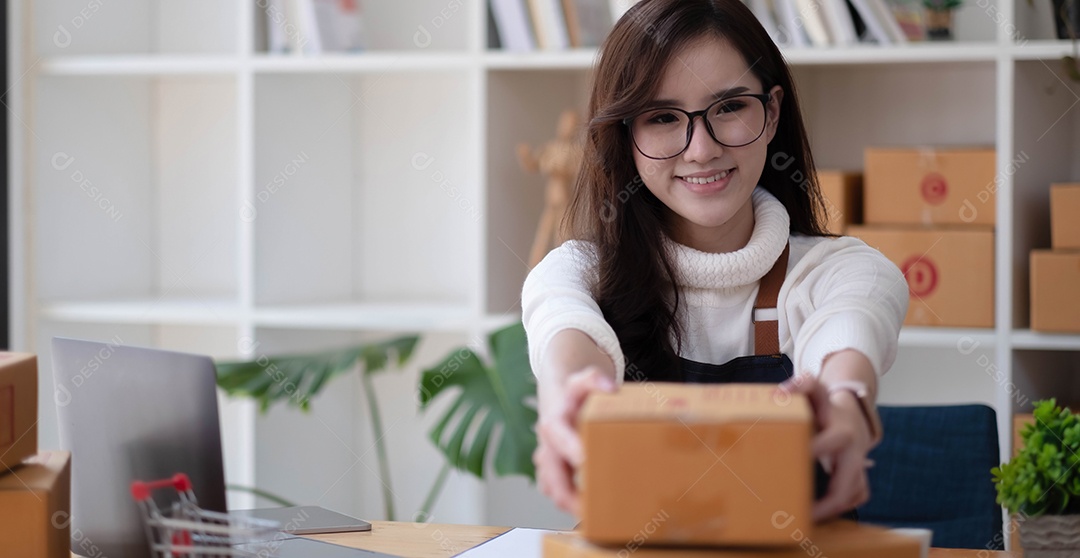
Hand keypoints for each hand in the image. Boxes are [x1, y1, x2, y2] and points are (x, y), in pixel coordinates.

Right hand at [534, 366, 615, 514]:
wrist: (560, 404)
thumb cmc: (576, 397)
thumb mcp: (583, 381)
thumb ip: (594, 379)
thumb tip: (610, 388)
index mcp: (553, 424)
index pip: (558, 437)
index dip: (570, 448)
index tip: (584, 459)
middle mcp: (546, 447)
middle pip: (551, 475)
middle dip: (567, 493)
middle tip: (589, 507)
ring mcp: (547, 465)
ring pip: (552, 489)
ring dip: (570, 503)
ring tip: (594, 515)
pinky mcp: (552, 476)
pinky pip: (558, 494)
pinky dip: (571, 504)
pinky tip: (591, 511)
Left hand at [778, 374, 876, 521]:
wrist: (851, 410)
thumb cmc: (825, 404)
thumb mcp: (814, 389)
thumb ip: (800, 385)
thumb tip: (779, 394)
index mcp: (842, 431)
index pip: (828, 444)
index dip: (812, 453)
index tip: (789, 466)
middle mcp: (855, 451)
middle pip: (847, 484)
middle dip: (826, 502)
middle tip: (800, 512)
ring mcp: (861, 465)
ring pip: (854, 494)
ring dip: (832, 509)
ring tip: (806, 519)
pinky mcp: (861, 475)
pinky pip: (857, 496)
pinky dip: (841, 507)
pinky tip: (820, 513)